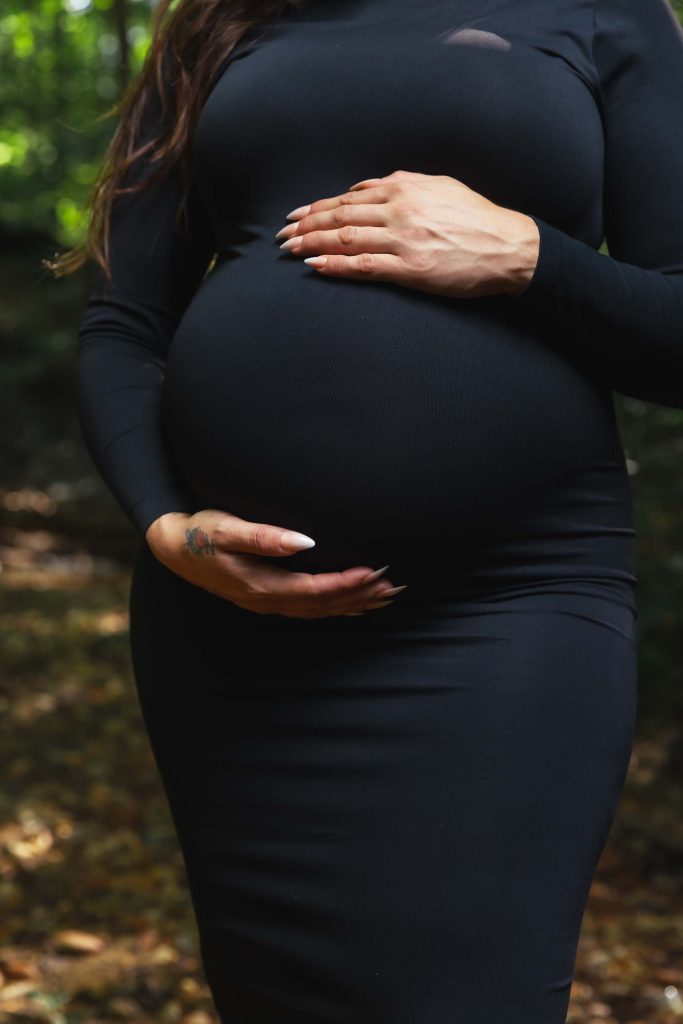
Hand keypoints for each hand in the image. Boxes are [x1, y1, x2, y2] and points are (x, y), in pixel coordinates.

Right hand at [145, 510, 405, 618]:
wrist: (171, 546)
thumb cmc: (200, 532)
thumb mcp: (226, 528)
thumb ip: (264, 536)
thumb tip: (304, 542)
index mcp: (261, 585)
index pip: (315, 589)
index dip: (346, 583)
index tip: (375, 572)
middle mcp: (266, 601)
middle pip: (322, 605)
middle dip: (358, 596)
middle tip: (393, 587)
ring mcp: (265, 603)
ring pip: (317, 611)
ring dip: (350, 605)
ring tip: (383, 599)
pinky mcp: (264, 598)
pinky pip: (307, 610)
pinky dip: (333, 609)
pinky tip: (350, 606)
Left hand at [275, 168, 539, 298]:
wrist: (508, 246)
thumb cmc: (476, 218)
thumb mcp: (439, 186)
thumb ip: (401, 183)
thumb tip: (364, 188)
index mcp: (405, 188)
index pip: (349, 198)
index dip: (317, 208)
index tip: (295, 217)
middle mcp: (400, 210)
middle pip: (340, 218)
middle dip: (306, 226)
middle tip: (281, 237)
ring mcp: (404, 240)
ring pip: (345, 240)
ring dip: (312, 245)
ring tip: (290, 251)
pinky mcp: (411, 269)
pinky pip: (365, 267)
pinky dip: (336, 266)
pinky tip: (315, 267)